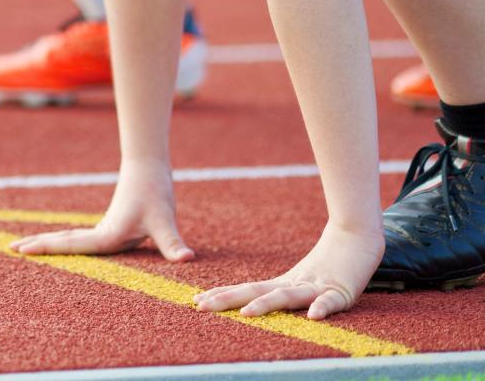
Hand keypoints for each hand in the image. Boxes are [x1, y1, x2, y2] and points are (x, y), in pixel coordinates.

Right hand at [11, 160, 194, 261]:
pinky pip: (80, 239)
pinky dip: (64, 243)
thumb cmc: (156, 193)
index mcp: (106, 236)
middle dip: (37, 245)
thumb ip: (173, 243)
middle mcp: (100, 233)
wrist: (149, 168)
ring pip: (68, 239)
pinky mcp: (110, 228)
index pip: (69, 245)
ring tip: (26, 246)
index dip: (45, 248)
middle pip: (62, 241)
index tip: (21, 249)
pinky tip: (62, 245)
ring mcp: (103, 230)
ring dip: (47, 243)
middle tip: (10, 249)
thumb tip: (186, 259)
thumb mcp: (165, 221)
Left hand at [193, 225, 383, 319]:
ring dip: (266, 305)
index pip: (247, 290)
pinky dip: (322, 308)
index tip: (196, 300)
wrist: (358, 238)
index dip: (222, 295)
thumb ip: (281, 294)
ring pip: (287, 296)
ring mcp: (317, 287)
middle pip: (256, 292)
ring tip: (247, 313)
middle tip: (201, 305)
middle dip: (227, 299)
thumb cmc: (329, 264)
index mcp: (283, 284)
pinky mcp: (342, 291)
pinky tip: (313, 316)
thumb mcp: (301, 283)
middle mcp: (294, 285)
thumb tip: (256, 305)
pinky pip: (331, 301)